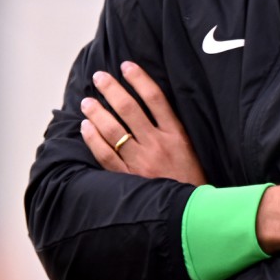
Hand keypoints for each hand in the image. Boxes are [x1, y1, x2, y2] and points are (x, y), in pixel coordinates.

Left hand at [80, 61, 206, 186]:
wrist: (193, 214)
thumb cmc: (193, 178)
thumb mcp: (193, 148)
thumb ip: (176, 128)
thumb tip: (154, 104)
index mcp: (176, 134)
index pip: (155, 97)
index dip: (139, 79)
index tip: (126, 66)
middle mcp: (157, 144)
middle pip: (129, 109)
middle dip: (111, 89)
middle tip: (99, 76)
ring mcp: (141, 162)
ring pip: (113, 130)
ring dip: (97, 112)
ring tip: (87, 101)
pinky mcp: (129, 179)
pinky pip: (105, 155)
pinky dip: (93, 139)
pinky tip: (85, 127)